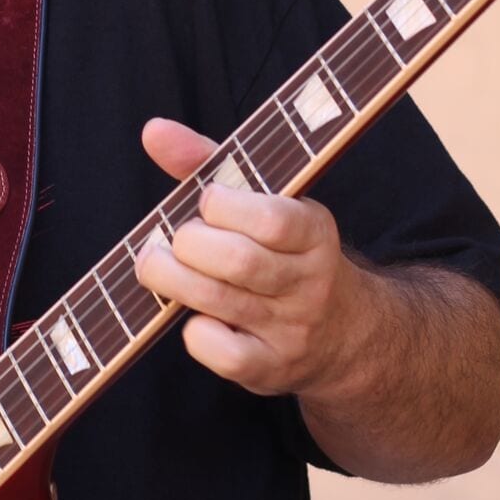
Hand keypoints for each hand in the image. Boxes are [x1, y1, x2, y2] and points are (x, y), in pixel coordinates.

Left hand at [134, 116, 373, 401]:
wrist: (346, 333)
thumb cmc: (284, 253)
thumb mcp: (264, 201)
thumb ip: (208, 164)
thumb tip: (153, 130)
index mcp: (314, 233)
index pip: (272, 220)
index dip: (223, 206)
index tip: (206, 201)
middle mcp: (310, 282)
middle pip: (238, 261)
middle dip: (187, 245)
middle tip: (170, 241)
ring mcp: (291, 330)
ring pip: (220, 301)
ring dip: (171, 280)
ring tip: (157, 266)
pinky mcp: (270, 369)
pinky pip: (221, 352)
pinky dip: (194, 332)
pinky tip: (194, 315)